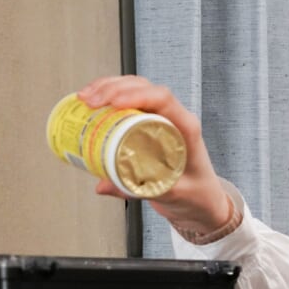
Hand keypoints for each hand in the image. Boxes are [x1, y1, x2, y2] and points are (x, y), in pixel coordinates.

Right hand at [76, 75, 234, 235]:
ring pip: (134, 90)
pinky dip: (109, 98)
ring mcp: (162, 118)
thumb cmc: (196, 194)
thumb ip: (141, 190)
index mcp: (187, 128)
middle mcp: (174, 118)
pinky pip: (129, 103)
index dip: (137, 95)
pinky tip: (92, 102)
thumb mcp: (171, 194)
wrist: (202, 200)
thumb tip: (105, 185)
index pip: (163, 99)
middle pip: (144, 88)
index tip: (114, 104)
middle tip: (90, 101)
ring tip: (85, 98)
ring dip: (107, 88)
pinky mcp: (149, 123)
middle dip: (113, 88)